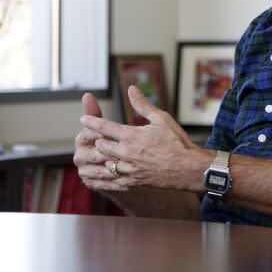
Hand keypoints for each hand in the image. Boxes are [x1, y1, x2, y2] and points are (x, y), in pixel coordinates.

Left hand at [79, 86, 204, 191]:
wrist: (188, 168)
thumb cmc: (176, 142)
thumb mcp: (161, 118)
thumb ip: (142, 105)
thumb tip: (131, 89)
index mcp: (132, 136)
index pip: (104, 127)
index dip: (92, 122)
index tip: (84, 119)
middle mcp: (126, 153)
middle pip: (100, 146)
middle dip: (96, 140)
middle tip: (93, 137)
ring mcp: (129, 169)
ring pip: (104, 163)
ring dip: (101, 157)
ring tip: (99, 153)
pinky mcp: (133, 182)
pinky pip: (113, 179)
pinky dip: (107, 174)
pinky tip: (107, 171)